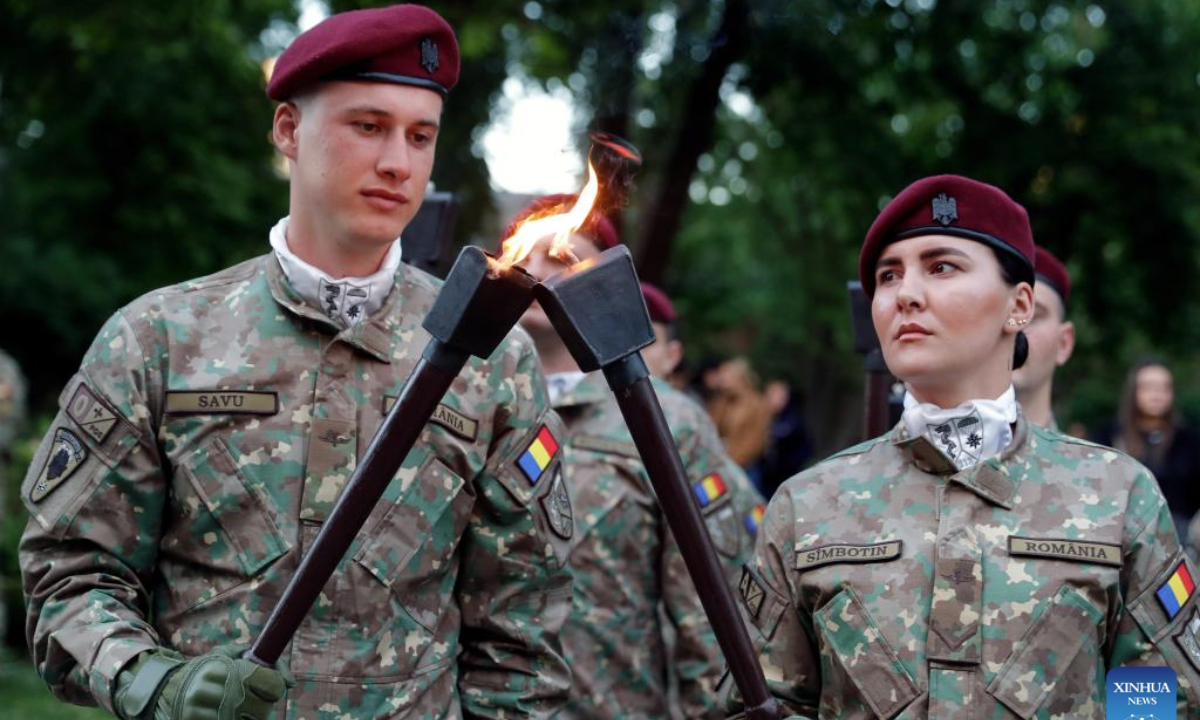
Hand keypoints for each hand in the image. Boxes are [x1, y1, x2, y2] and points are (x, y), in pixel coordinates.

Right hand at [114, 647, 291, 719]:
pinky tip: (229, 716)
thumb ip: (261, 661)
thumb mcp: (228, 657)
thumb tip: (291, 682)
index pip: (271, 684)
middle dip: (262, 705)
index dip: (275, 686)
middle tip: (253, 701)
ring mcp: (205, 712)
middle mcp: (215, 690)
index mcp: (226, 669)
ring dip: (249, 718)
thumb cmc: (206, 671)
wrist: (165, 690)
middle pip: (263, 708)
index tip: (270, 687)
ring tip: (237, 709)